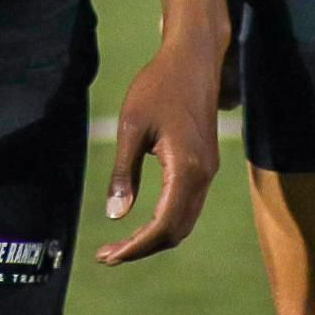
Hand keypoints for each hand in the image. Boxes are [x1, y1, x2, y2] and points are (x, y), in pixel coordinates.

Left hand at [96, 31, 222, 263]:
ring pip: (184, 222)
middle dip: (142, 248)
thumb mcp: (131, 126)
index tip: (107, 256)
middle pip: (176, 231)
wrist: (194, 58)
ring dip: (154, 238)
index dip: (135, 247)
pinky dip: (165, 222)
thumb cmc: (159, 85)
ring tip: (120, 245)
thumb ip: (124, 172)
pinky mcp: (205, 165)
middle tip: (106, 255)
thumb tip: (115, 215)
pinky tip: (142, 221)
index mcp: (186, 169)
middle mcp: (203, 177)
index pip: (163, 226)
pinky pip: (187, 207)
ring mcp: (208, 172)